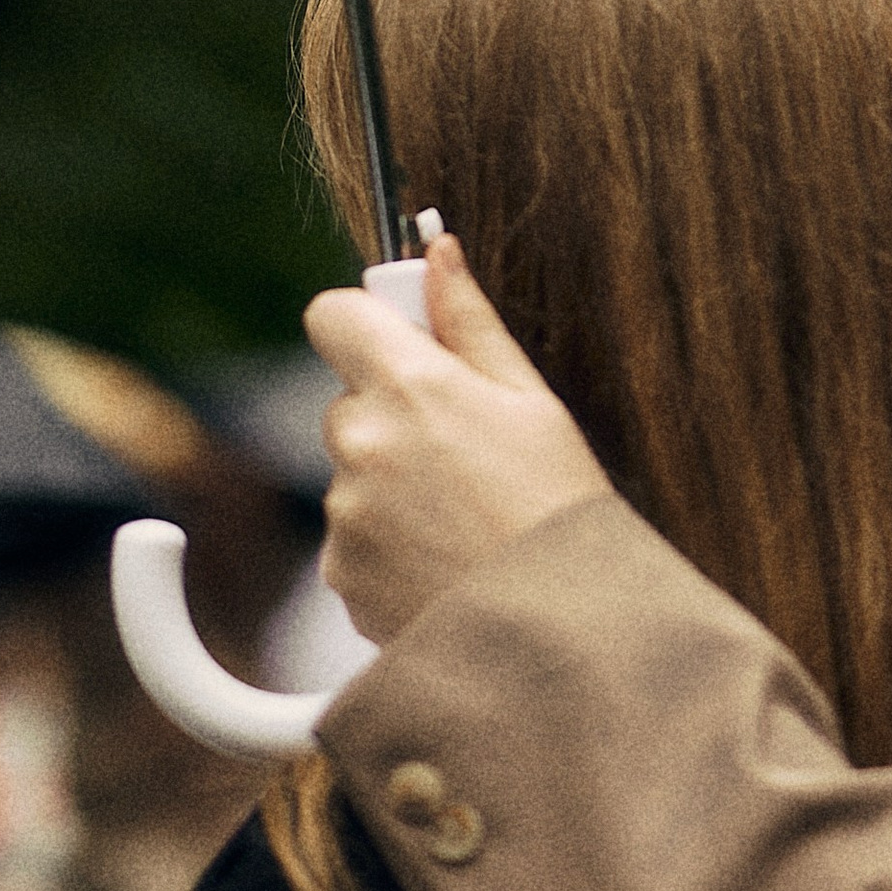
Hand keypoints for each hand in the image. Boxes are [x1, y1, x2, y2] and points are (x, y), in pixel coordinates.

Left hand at [307, 232, 608, 643]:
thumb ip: (470, 322)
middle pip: (348, 403)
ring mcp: (345, 513)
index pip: (332, 314)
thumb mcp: (533, 403)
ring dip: (391, 486)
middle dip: (391, 416)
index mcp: (410, 386)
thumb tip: (438, 252)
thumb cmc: (560, 512)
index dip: (362, 323)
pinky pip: (352, 539)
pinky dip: (386, 546)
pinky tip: (445, 564)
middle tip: (463, 453)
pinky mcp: (339, 574)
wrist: (559, 638)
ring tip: (465, 522)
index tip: (396, 342)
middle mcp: (363, 444)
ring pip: (353, 474)